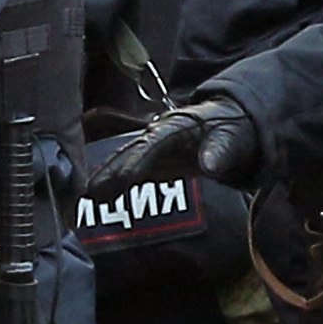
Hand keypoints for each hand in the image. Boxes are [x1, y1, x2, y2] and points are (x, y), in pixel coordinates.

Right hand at [79, 99, 259, 204]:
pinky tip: (99, 198)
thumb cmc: (232, 131)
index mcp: (178, 125)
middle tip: (92, 192)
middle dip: (111, 171)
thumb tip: (209, 164)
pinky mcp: (152, 161)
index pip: (154, 142)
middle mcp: (158, 134)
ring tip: (88, 197)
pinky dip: (113, 183)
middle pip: (131, 151)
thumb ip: (221, 150)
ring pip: (124, 161)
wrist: (231, 126)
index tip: (126, 178)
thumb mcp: (233, 137)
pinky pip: (129, 171)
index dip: (138, 159)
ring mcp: (153, 147)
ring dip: (106, 178)